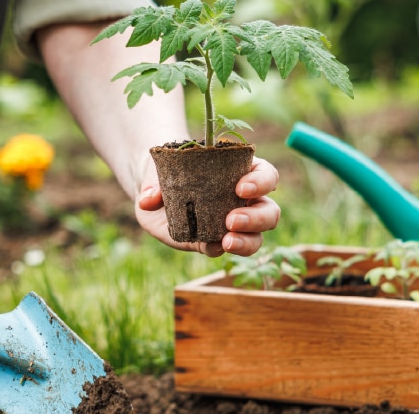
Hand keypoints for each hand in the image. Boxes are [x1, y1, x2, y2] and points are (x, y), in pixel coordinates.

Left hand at [136, 156, 279, 257]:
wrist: (152, 192)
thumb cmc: (168, 170)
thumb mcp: (161, 168)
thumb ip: (155, 182)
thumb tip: (149, 200)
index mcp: (241, 172)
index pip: (266, 175)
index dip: (261, 182)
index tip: (241, 188)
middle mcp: (243, 200)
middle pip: (269, 210)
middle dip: (256, 217)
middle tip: (231, 219)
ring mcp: (230, 224)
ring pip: (256, 237)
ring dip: (247, 241)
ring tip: (227, 241)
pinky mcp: (212, 241)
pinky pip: (223, 249)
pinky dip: (219, 249)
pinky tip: (211, 246)